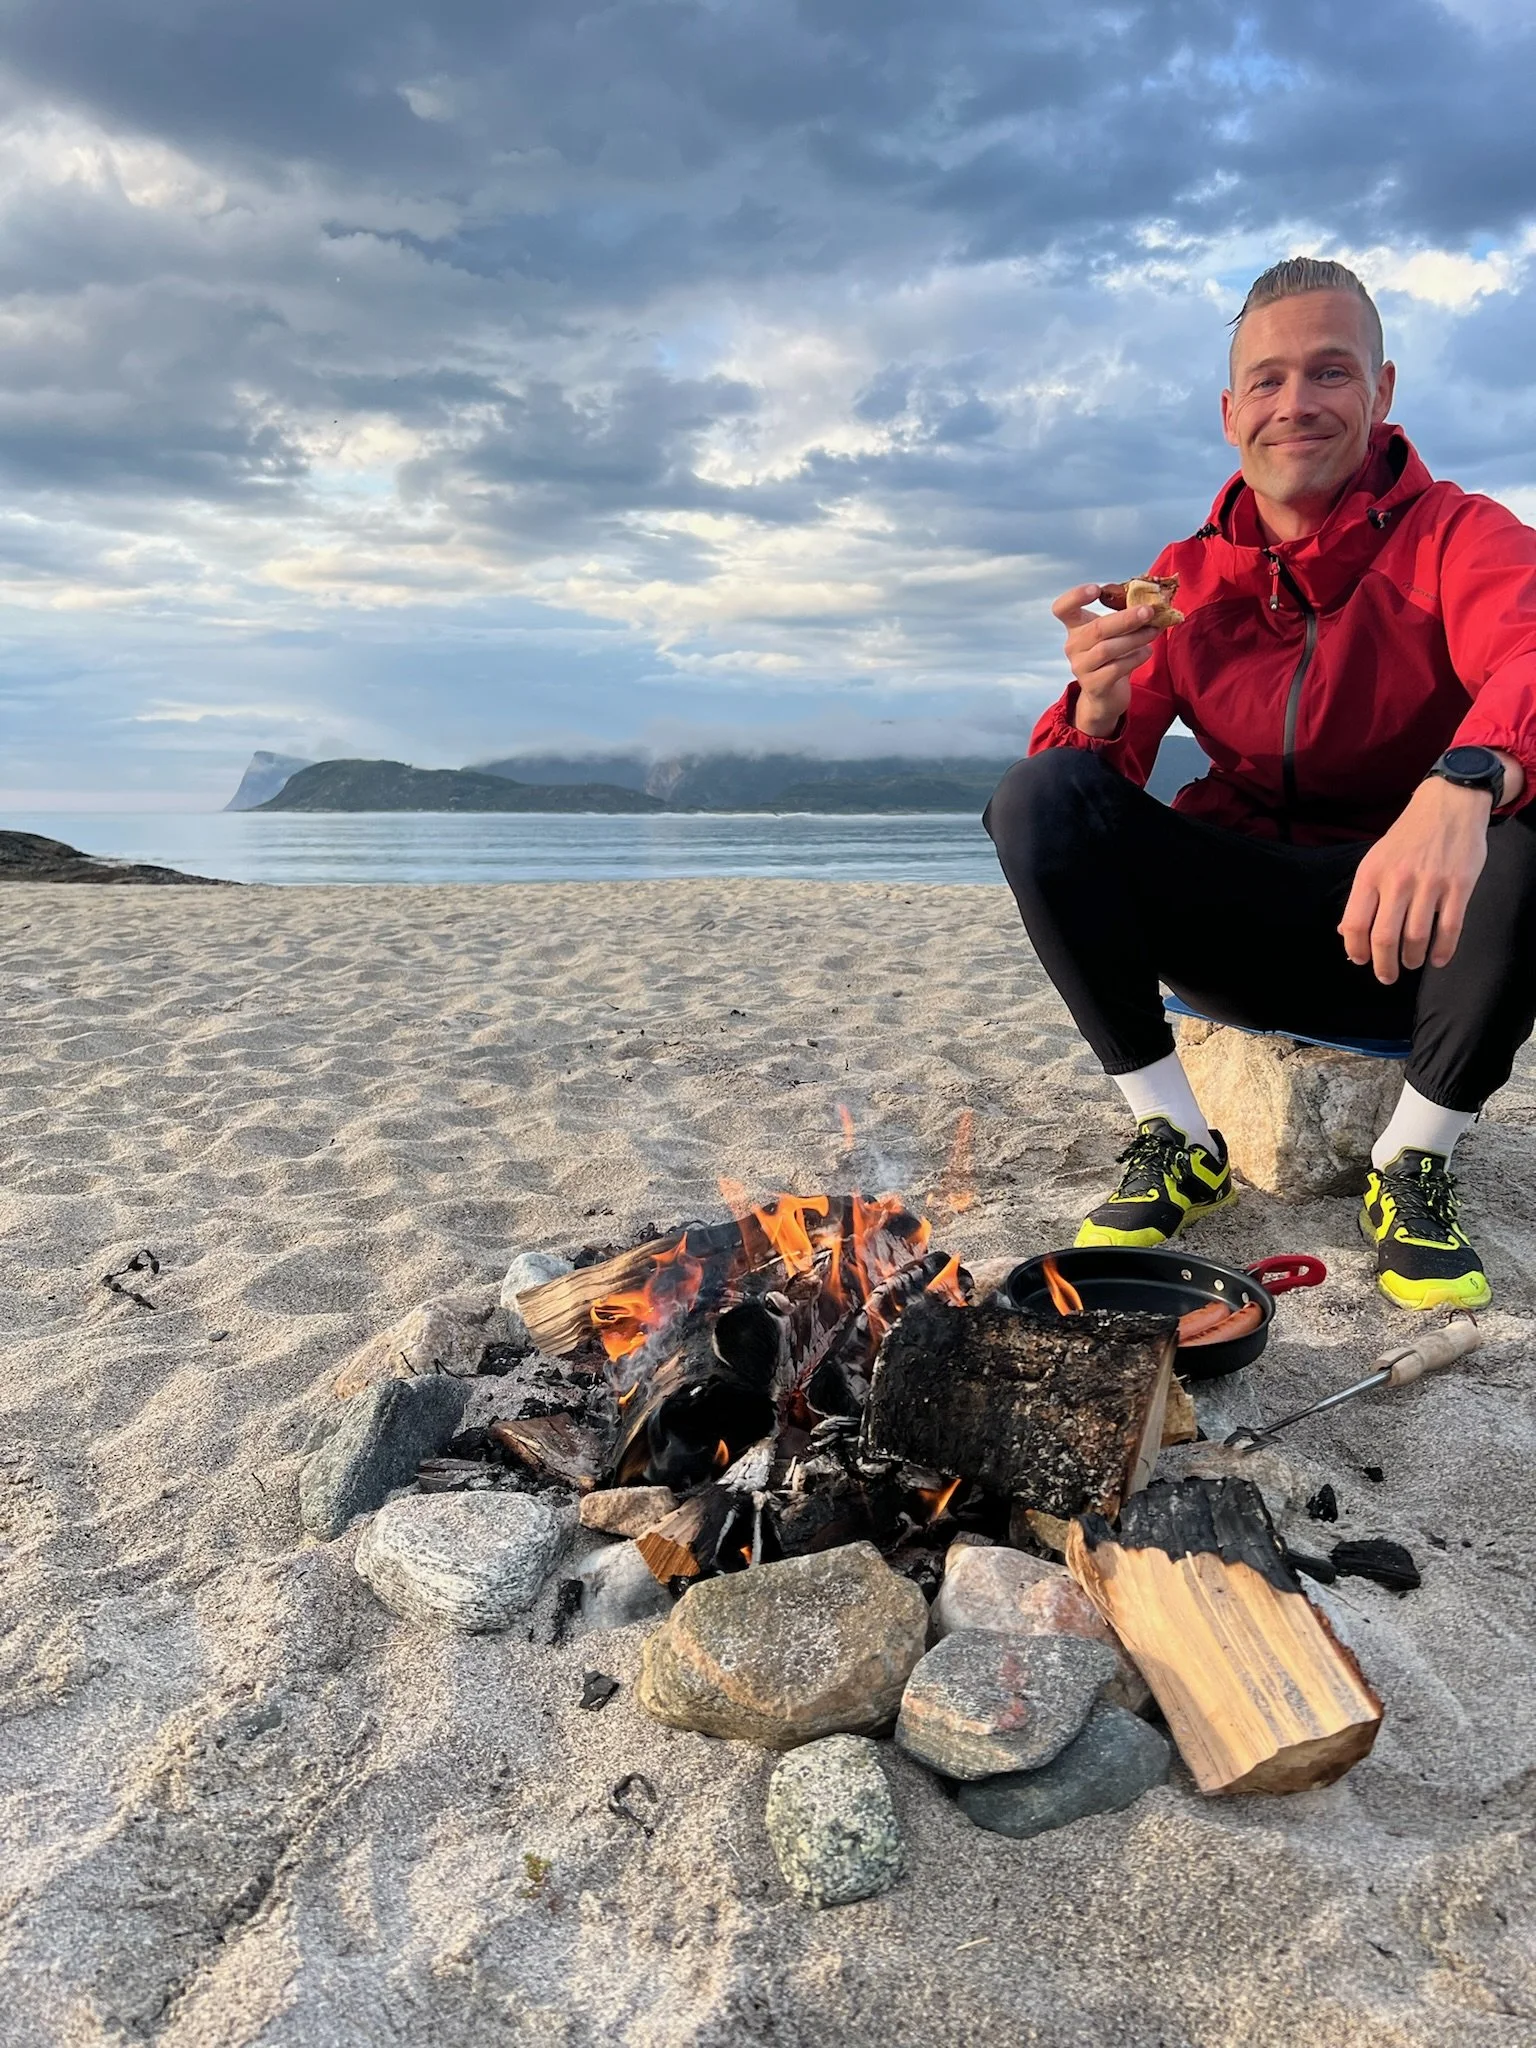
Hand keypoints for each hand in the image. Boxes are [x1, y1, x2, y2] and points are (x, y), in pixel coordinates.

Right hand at [1052, 584, 1167, 735]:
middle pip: (1096, 629)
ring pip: (1107, 649)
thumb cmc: (1113, 656)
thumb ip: (1127, 615)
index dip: (1075, 596)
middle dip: (1126, 619)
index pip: (1062, 608)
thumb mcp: (1115, 633)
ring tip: (1154, 631)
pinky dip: (1135, 658)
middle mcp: (1073, 646)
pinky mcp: (1094, 686)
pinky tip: (1147, 652)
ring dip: (1135, 638)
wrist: (1106, 695)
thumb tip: (1155, 600)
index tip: (1097, 589)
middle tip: (1149, 611)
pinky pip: (1116, 668)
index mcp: (1076, 627)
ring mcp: (1081, 667)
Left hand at [1339, 779, 1491, 982]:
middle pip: (1385, 937)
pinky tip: (1438, 959)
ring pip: (1417, 937)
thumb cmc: (1408, 836)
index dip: (1356, 950)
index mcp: (1371, 874)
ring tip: (1411, 963)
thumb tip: (1346, 932)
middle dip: (1383, 965)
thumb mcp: (1375, 858)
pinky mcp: (1459, 885)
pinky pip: (1450, 928)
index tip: (1360, 961)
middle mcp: (1398, 880)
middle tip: (1386, 976)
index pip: (1355, 923)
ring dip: (1412, 959)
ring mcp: (1430, 883)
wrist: (1448, 805)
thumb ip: (1362, 896)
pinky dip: (1443, 950)